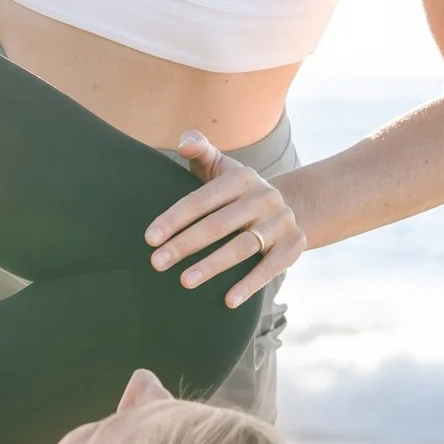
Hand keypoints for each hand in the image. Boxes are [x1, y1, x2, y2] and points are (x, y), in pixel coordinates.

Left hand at [145, 133, 306, 307]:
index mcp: (242, 177)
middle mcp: (264, 197)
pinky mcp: (294, 246)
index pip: (202, 199)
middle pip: (218, 224)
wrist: (292, 206)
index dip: (175, 219)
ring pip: (242, 247)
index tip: (150, 239)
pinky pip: (269, 268)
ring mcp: (281, 223)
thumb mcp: (221, 166)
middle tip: (157, 263)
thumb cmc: (237, 190)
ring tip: (185, 281)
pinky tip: (228, 301)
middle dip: (185, 245)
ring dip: (212, 266)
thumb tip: (184, 143)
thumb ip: (200, 149)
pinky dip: (249, 285)